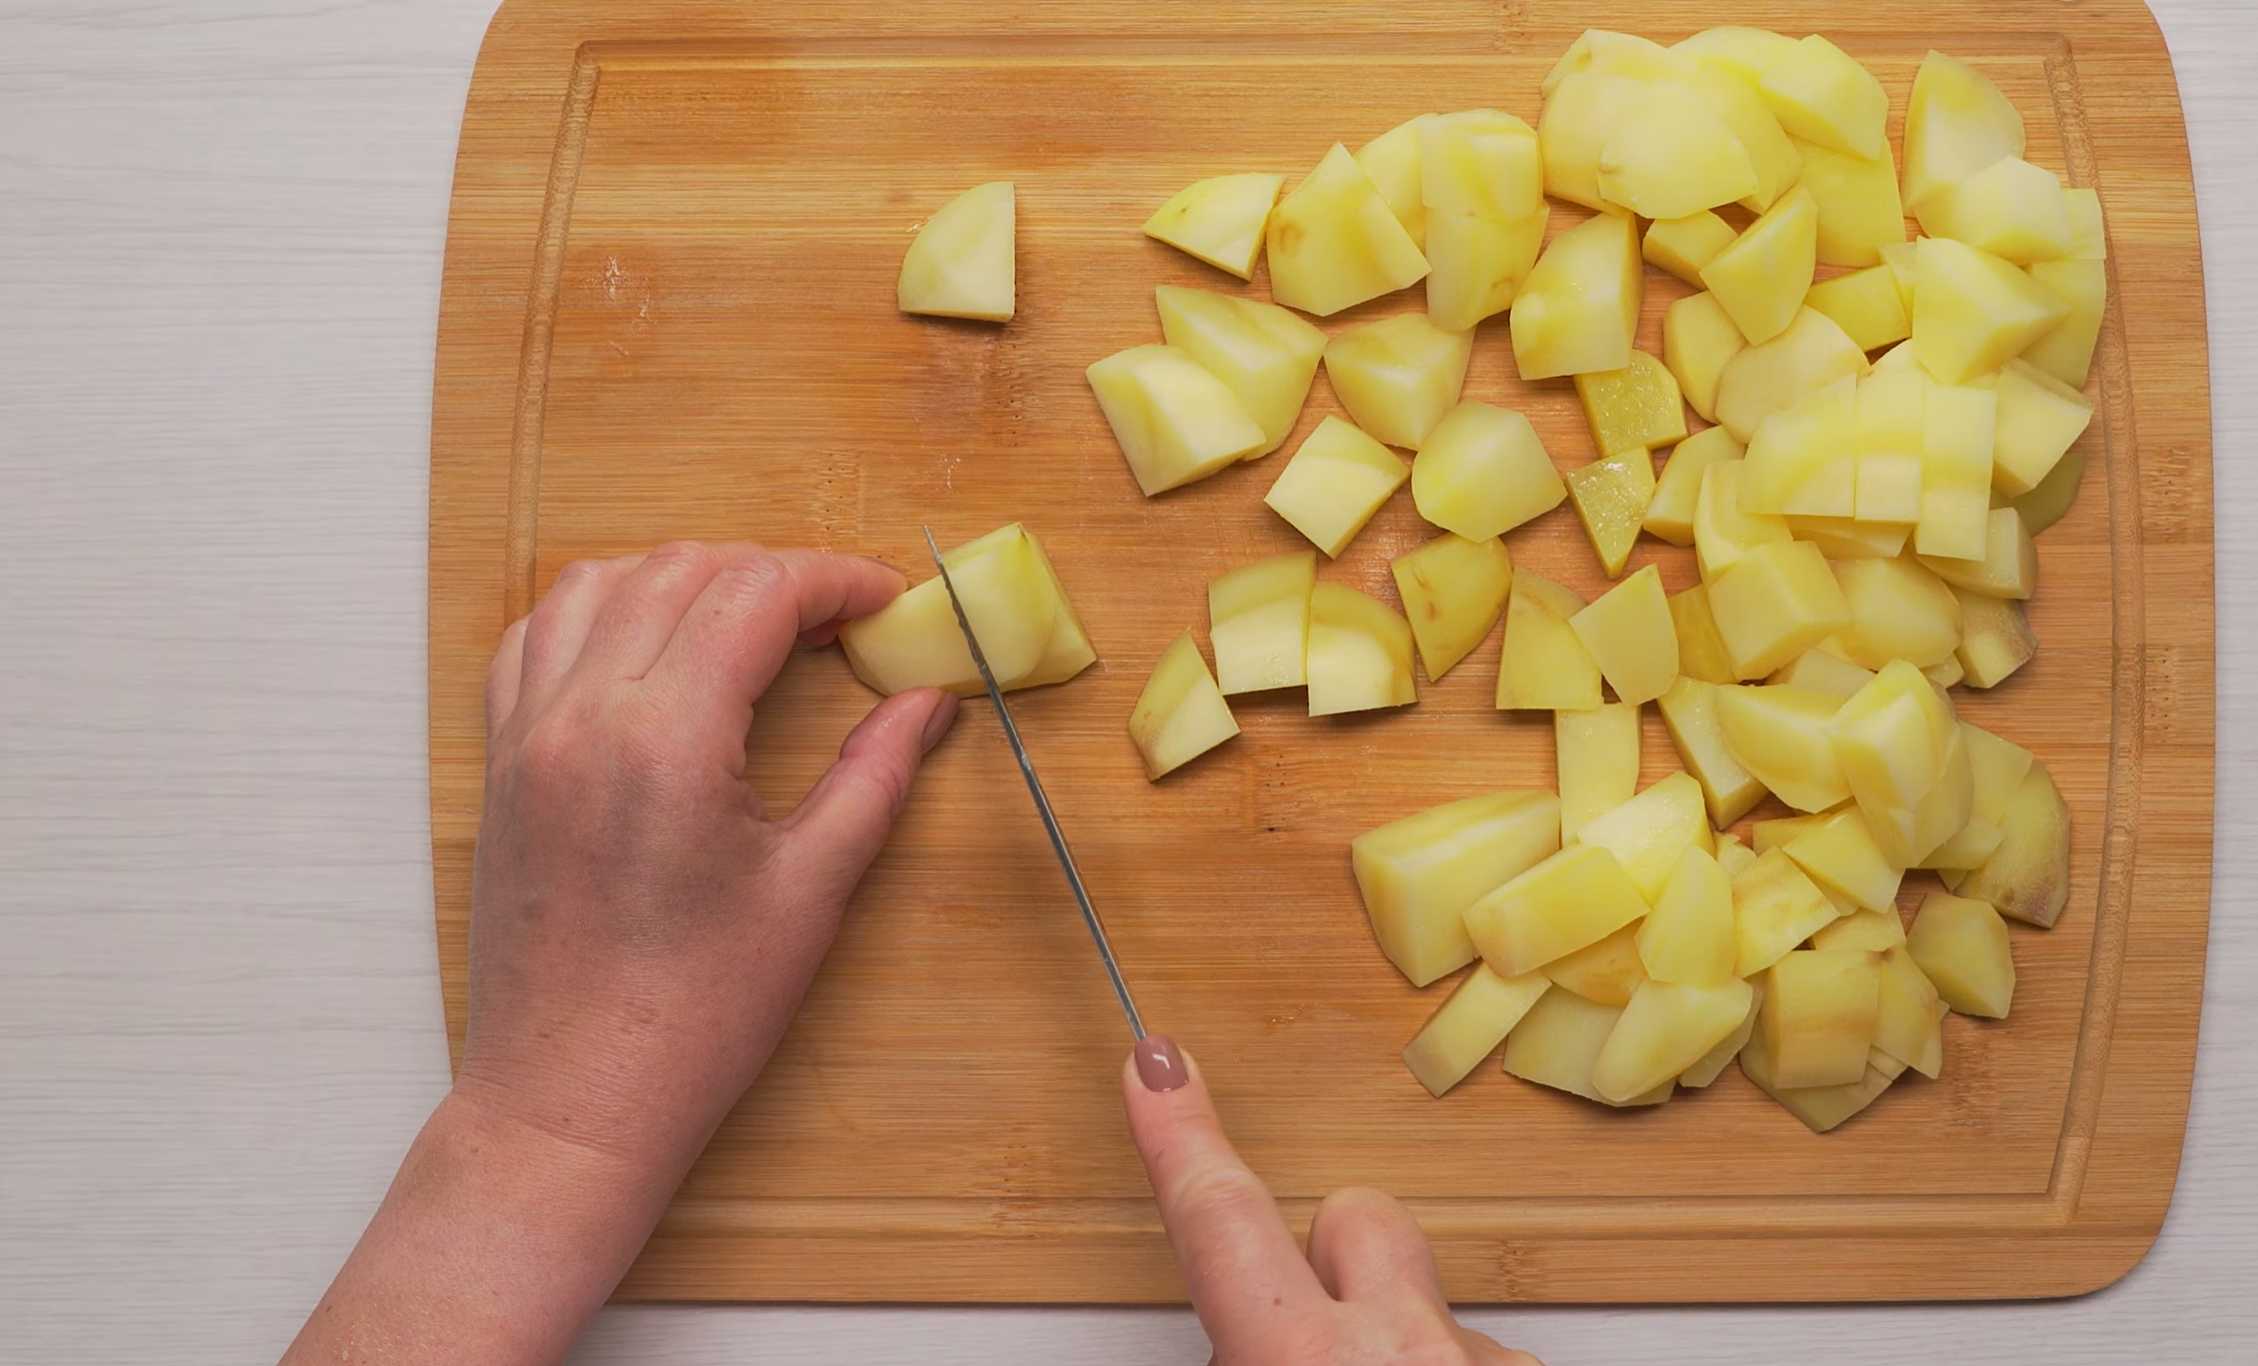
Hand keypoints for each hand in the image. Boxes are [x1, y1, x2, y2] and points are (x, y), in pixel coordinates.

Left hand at [287, 542, 954, 1365]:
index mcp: (666, 738)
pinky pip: (532, 639)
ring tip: (748, 623)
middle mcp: (583, 714)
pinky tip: (649, 648)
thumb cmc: (697, 1015)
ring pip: (599, 583)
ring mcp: (528, 735)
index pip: (755, 594)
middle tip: (837, 622)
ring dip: (682, 577)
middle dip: (771, 574)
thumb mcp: (810, 891)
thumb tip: (930, 701)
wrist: (572, 1101)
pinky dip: (597, 613)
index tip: (886, 602)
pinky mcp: (501, 765)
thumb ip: (875, 775)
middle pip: (682, 571)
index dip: (834, 580)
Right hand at [1123, 1038, 1538, 1365]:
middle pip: (1356, 1219)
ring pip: (1426, 1295)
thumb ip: (1235, 1355)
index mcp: (1308, 1362)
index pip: (1222, 1218)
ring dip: (1394, 1336)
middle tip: (1299, 1334)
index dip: (1181, 1136)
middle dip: (1326, 1255)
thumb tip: (1231, 1341)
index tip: (1158, 1067)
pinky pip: (1480, 1352)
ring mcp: (1485, 1365)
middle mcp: (1408, 1349)